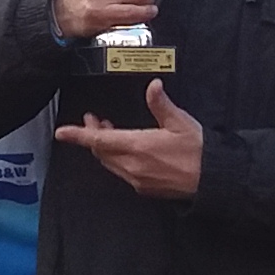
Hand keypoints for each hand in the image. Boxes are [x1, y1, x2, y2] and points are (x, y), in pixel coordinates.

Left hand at [59, 80, 204, 201]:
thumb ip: (161, 104)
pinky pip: (121, 172)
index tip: (62, 133)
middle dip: (92, 136)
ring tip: (108, 131)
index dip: (78, 135)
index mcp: (138, 147)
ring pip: (110, 162)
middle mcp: (132, 166)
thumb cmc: (198, 151)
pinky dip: (116, 158)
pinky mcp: (144, 188)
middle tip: (94, 120)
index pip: (99, 141)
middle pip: (101, 152)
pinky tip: (125, 149)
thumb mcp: (180, 122)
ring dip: (104, 147)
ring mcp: (137, 179)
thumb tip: (152, 86)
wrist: (212, 180)